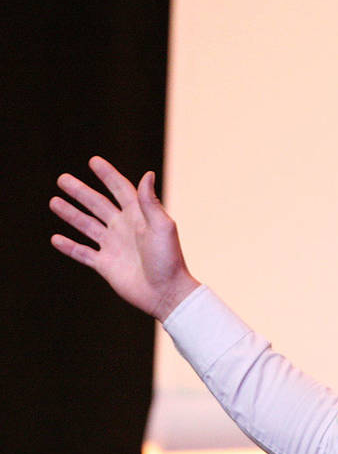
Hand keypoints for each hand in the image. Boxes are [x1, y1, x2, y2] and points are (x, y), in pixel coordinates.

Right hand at [50, 156, 199, 319]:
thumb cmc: (168, 259)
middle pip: (98, 205)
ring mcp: (114, 246)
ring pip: (87, 226)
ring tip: (54, 201)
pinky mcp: (106, 265)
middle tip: (62, 179)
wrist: (166, 292)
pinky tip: (56, 238)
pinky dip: (69, 246)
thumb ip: (150, 202)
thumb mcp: (162, 227)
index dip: (107, 175)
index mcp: (139, 216)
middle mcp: (124, 228)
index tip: (93, 161)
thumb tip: (146, 173)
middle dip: (80, 192)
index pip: (120, 190)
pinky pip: (83, 253)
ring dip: (71, 214)